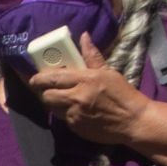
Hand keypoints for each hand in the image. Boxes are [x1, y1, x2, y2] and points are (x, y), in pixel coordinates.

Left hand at [27, 33, 151, 147]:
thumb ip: (92, 56)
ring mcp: (75, 115)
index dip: (38, 78)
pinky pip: (62, 119)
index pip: (52, 78)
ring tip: (60, 97)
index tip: (33, 78)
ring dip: (53, 102)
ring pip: (52, 108)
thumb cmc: (123, 94)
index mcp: (85, 80)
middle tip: (46, 88)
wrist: (133, 122)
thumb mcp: (108, 72)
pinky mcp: (76, 128)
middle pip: (46, 95)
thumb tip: (84, 37)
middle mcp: (77, 98)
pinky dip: (64, 113)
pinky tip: (73, 109)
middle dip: (43, 92)